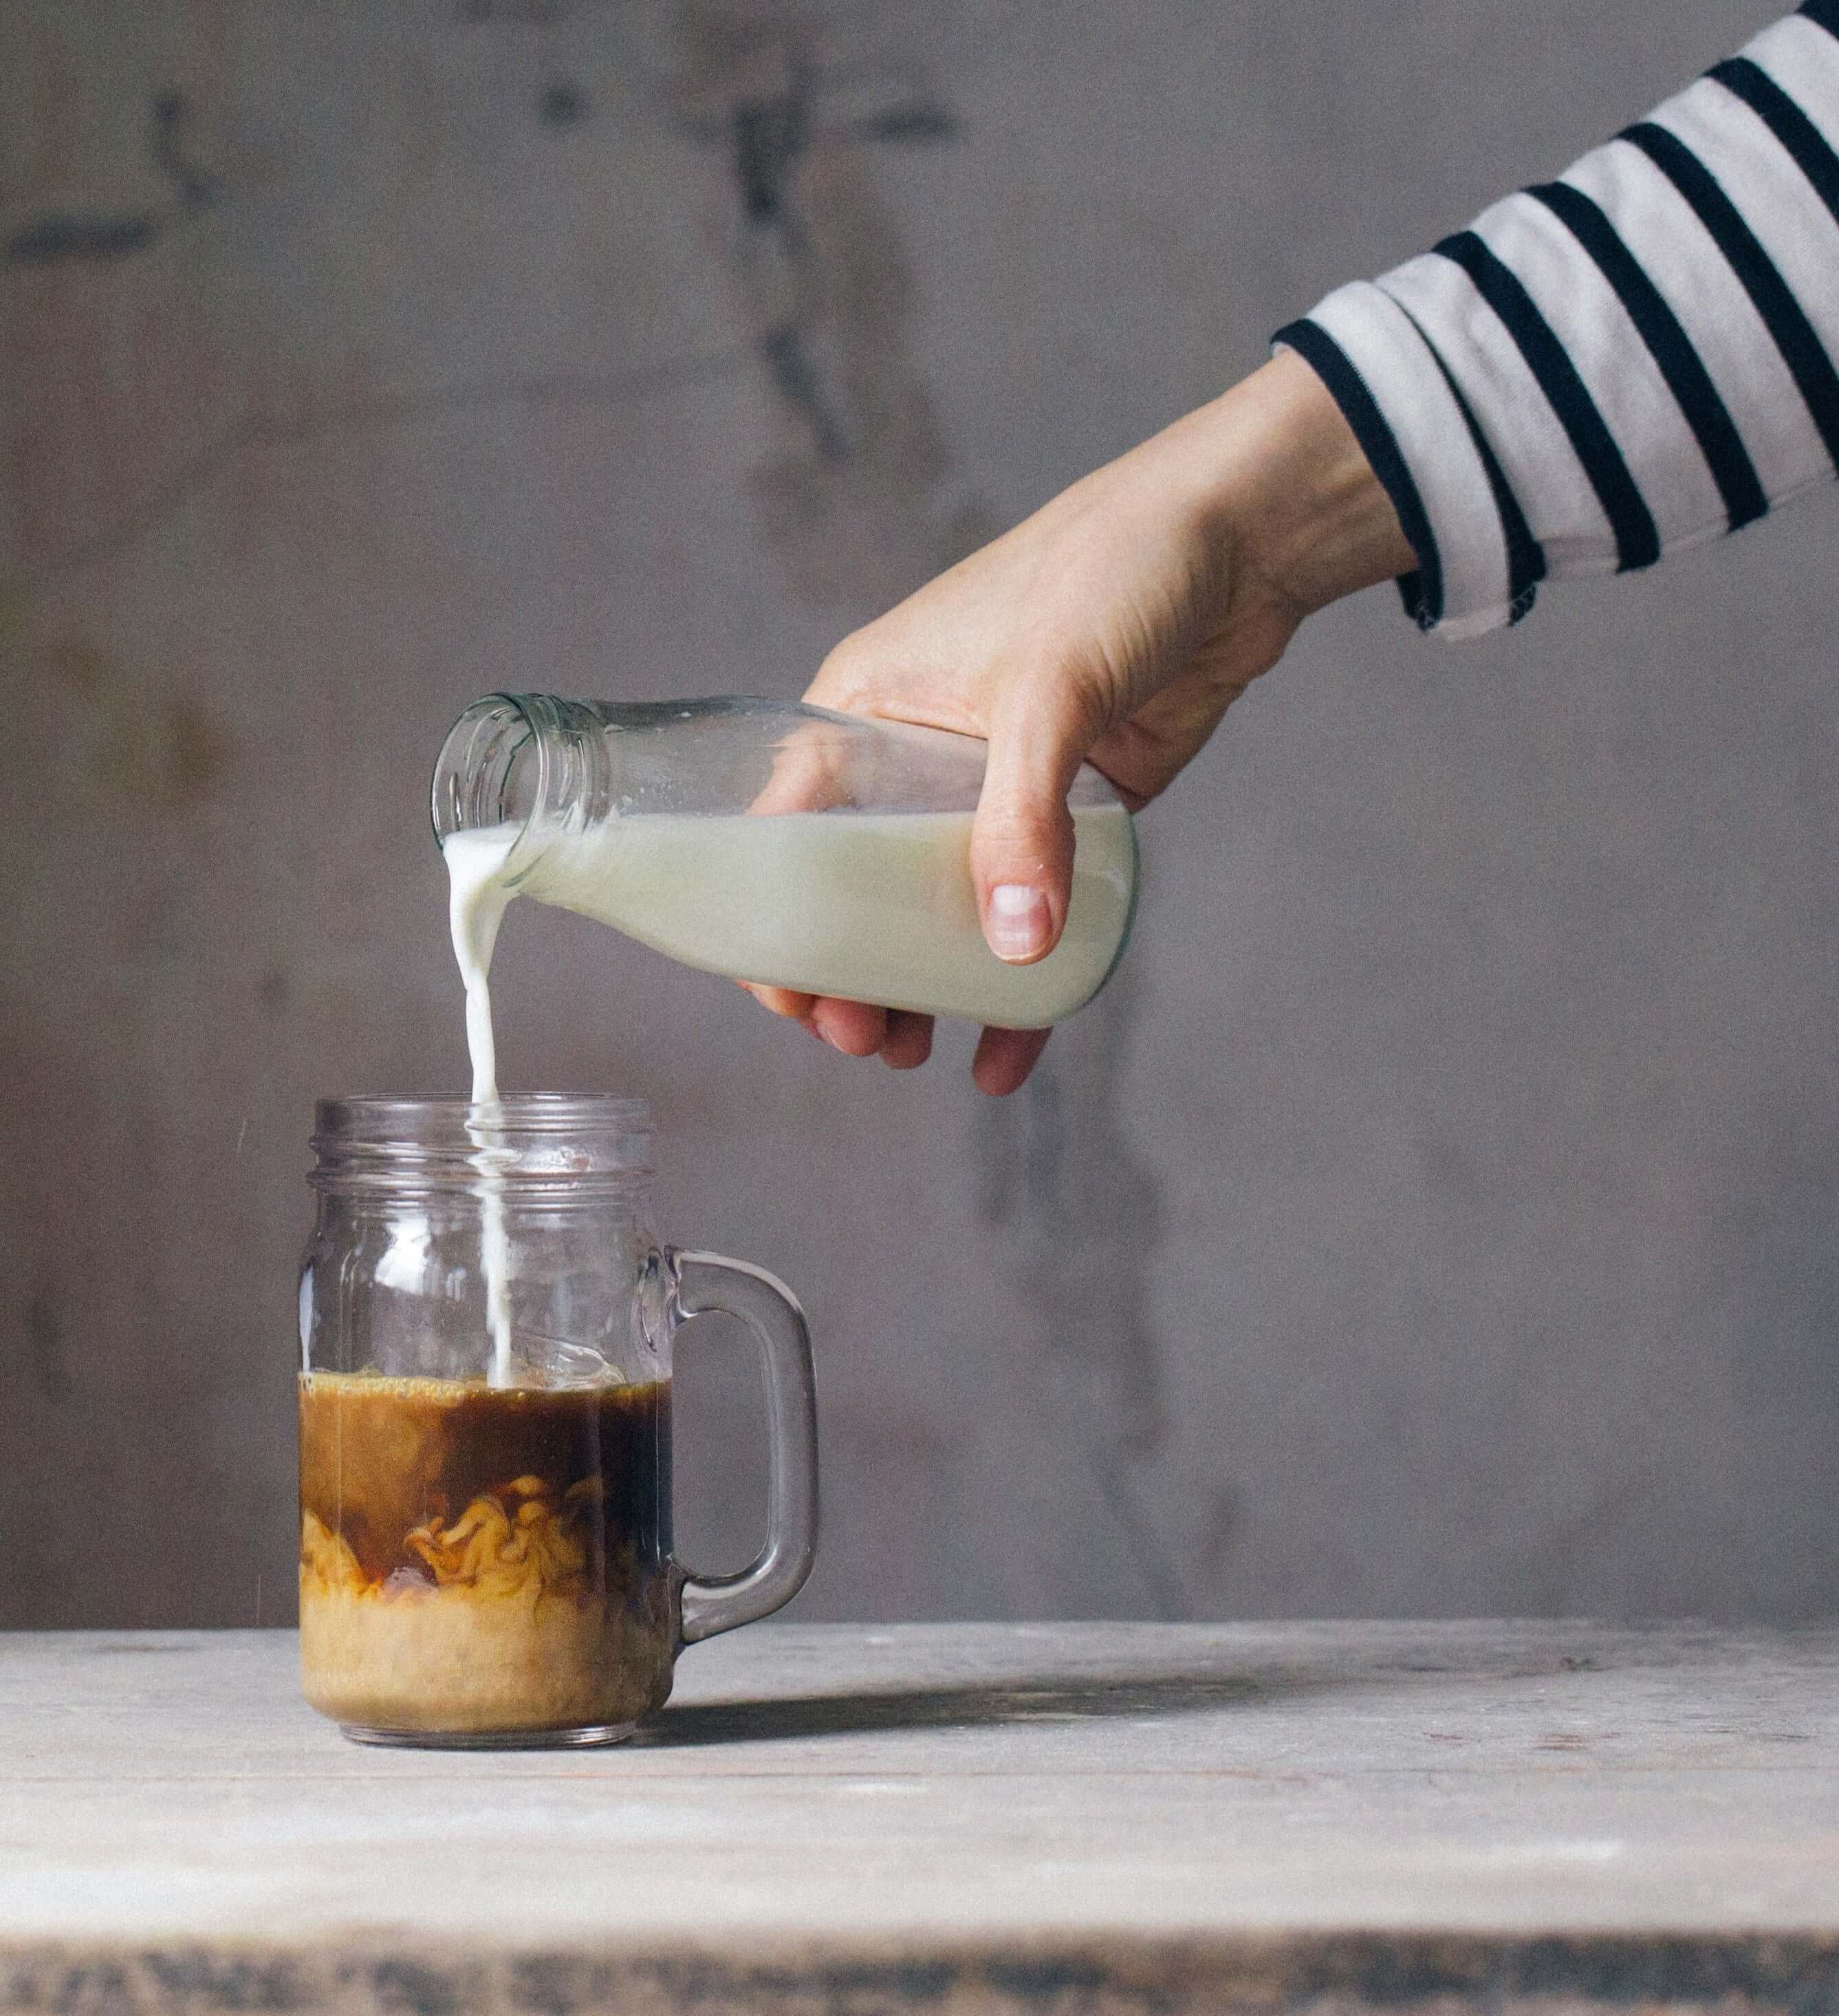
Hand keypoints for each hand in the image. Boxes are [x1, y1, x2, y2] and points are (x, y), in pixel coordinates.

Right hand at [747, 349, 1412, 1092]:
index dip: (777, 919)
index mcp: (870, 705)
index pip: (788, 826)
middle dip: (850, 972)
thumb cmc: (1117, 567)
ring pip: (939, 912)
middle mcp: (917, 755)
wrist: (1243, 536)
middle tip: (864, 1042)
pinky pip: (1029, 912)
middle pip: (858, 887)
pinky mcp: (1071, 815)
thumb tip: (1011, 951)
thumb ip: (1021, 818)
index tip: (792, 998)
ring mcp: (996, 791)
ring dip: (921, 990)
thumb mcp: (1049, 690)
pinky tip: (1007, 1054)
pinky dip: (1018, 984)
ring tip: (913, 1053)